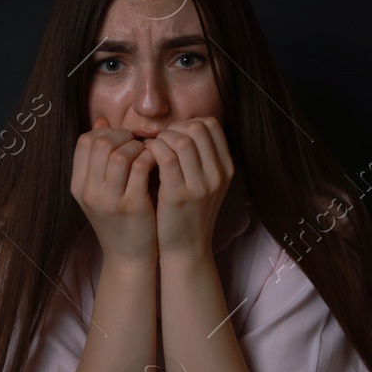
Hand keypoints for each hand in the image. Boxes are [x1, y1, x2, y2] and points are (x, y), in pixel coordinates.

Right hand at [70, 116, 158, 262]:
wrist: (129, 258)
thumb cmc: (119, 220)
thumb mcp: (101, 190)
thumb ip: (100, 158)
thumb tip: (102, 121)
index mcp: (79, 186)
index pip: (85, 141)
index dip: (106, 132)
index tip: (123, 137)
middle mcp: (89, 192)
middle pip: (100, 143)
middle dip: (123, 136)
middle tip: (138, 142)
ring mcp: (109, 200)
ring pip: (119, 153)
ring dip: (137, 146)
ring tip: (148, 152)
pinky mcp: (132, 206)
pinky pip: (140, 168)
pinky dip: (151, 158)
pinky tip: (158, 162)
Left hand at [143, 116, 233, 261]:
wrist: (187, 249)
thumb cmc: (190, 213)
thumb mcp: (206, 184)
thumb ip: (201, 158)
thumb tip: (182, 128)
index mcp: (226, 168)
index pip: (211, 126)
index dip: (188, 123)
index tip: (174, 134)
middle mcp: (217, 175)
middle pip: (197, 129)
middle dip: (173, 128)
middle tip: (160, 140)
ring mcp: (200, 185)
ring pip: (181, 141)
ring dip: (161, 139)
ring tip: (152, 148)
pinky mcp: (179, 195)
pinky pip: (165, 158)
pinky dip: (152, 150)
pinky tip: (146, 157)